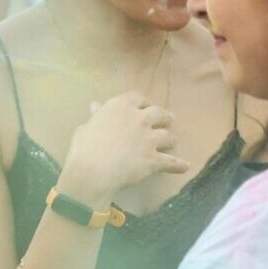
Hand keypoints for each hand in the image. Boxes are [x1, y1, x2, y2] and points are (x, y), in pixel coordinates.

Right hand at [56, 91, 184, 203]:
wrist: (92, 170)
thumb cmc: (83, 147)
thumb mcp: (85, 127)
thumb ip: (96, 116)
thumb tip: (95, 105)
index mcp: (120, 107)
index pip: (138, 98)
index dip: (142, 103)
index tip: (142, 107)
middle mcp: (139, 118)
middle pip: (159, 113)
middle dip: (164, 117)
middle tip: (167, 121)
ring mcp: (150, 138)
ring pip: (168, 136)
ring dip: (169, 140)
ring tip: (170, 144)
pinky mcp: (155, 158)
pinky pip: (171, 162)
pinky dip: (178, 165)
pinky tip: (184, 166)